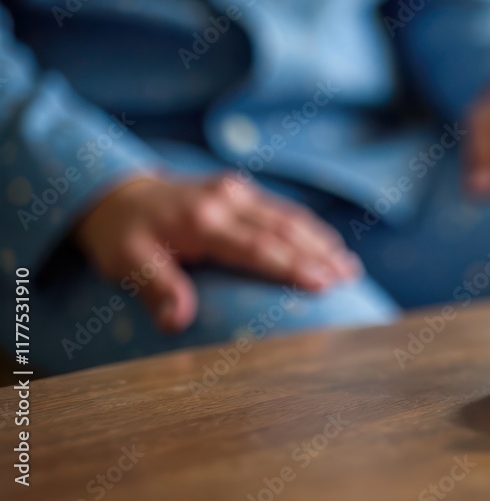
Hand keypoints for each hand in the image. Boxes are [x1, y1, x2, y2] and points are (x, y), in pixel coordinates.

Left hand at [73, 174, 361, 332]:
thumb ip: (156, 289)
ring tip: (349, 267)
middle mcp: (225, 200)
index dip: (291, 266)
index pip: (256, 247)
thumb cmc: (123, 235)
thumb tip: (178, 323)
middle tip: (348, 278)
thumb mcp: (126, 264)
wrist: (118, 191)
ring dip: (321, 241)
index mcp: (202, 221)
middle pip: (282, 229)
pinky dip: (308, 228)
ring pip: (288, 216)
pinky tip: (328, 246)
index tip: (322, 282)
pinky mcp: (240, 189)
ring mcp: (235, 191)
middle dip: (319, 254)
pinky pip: (281, 209)